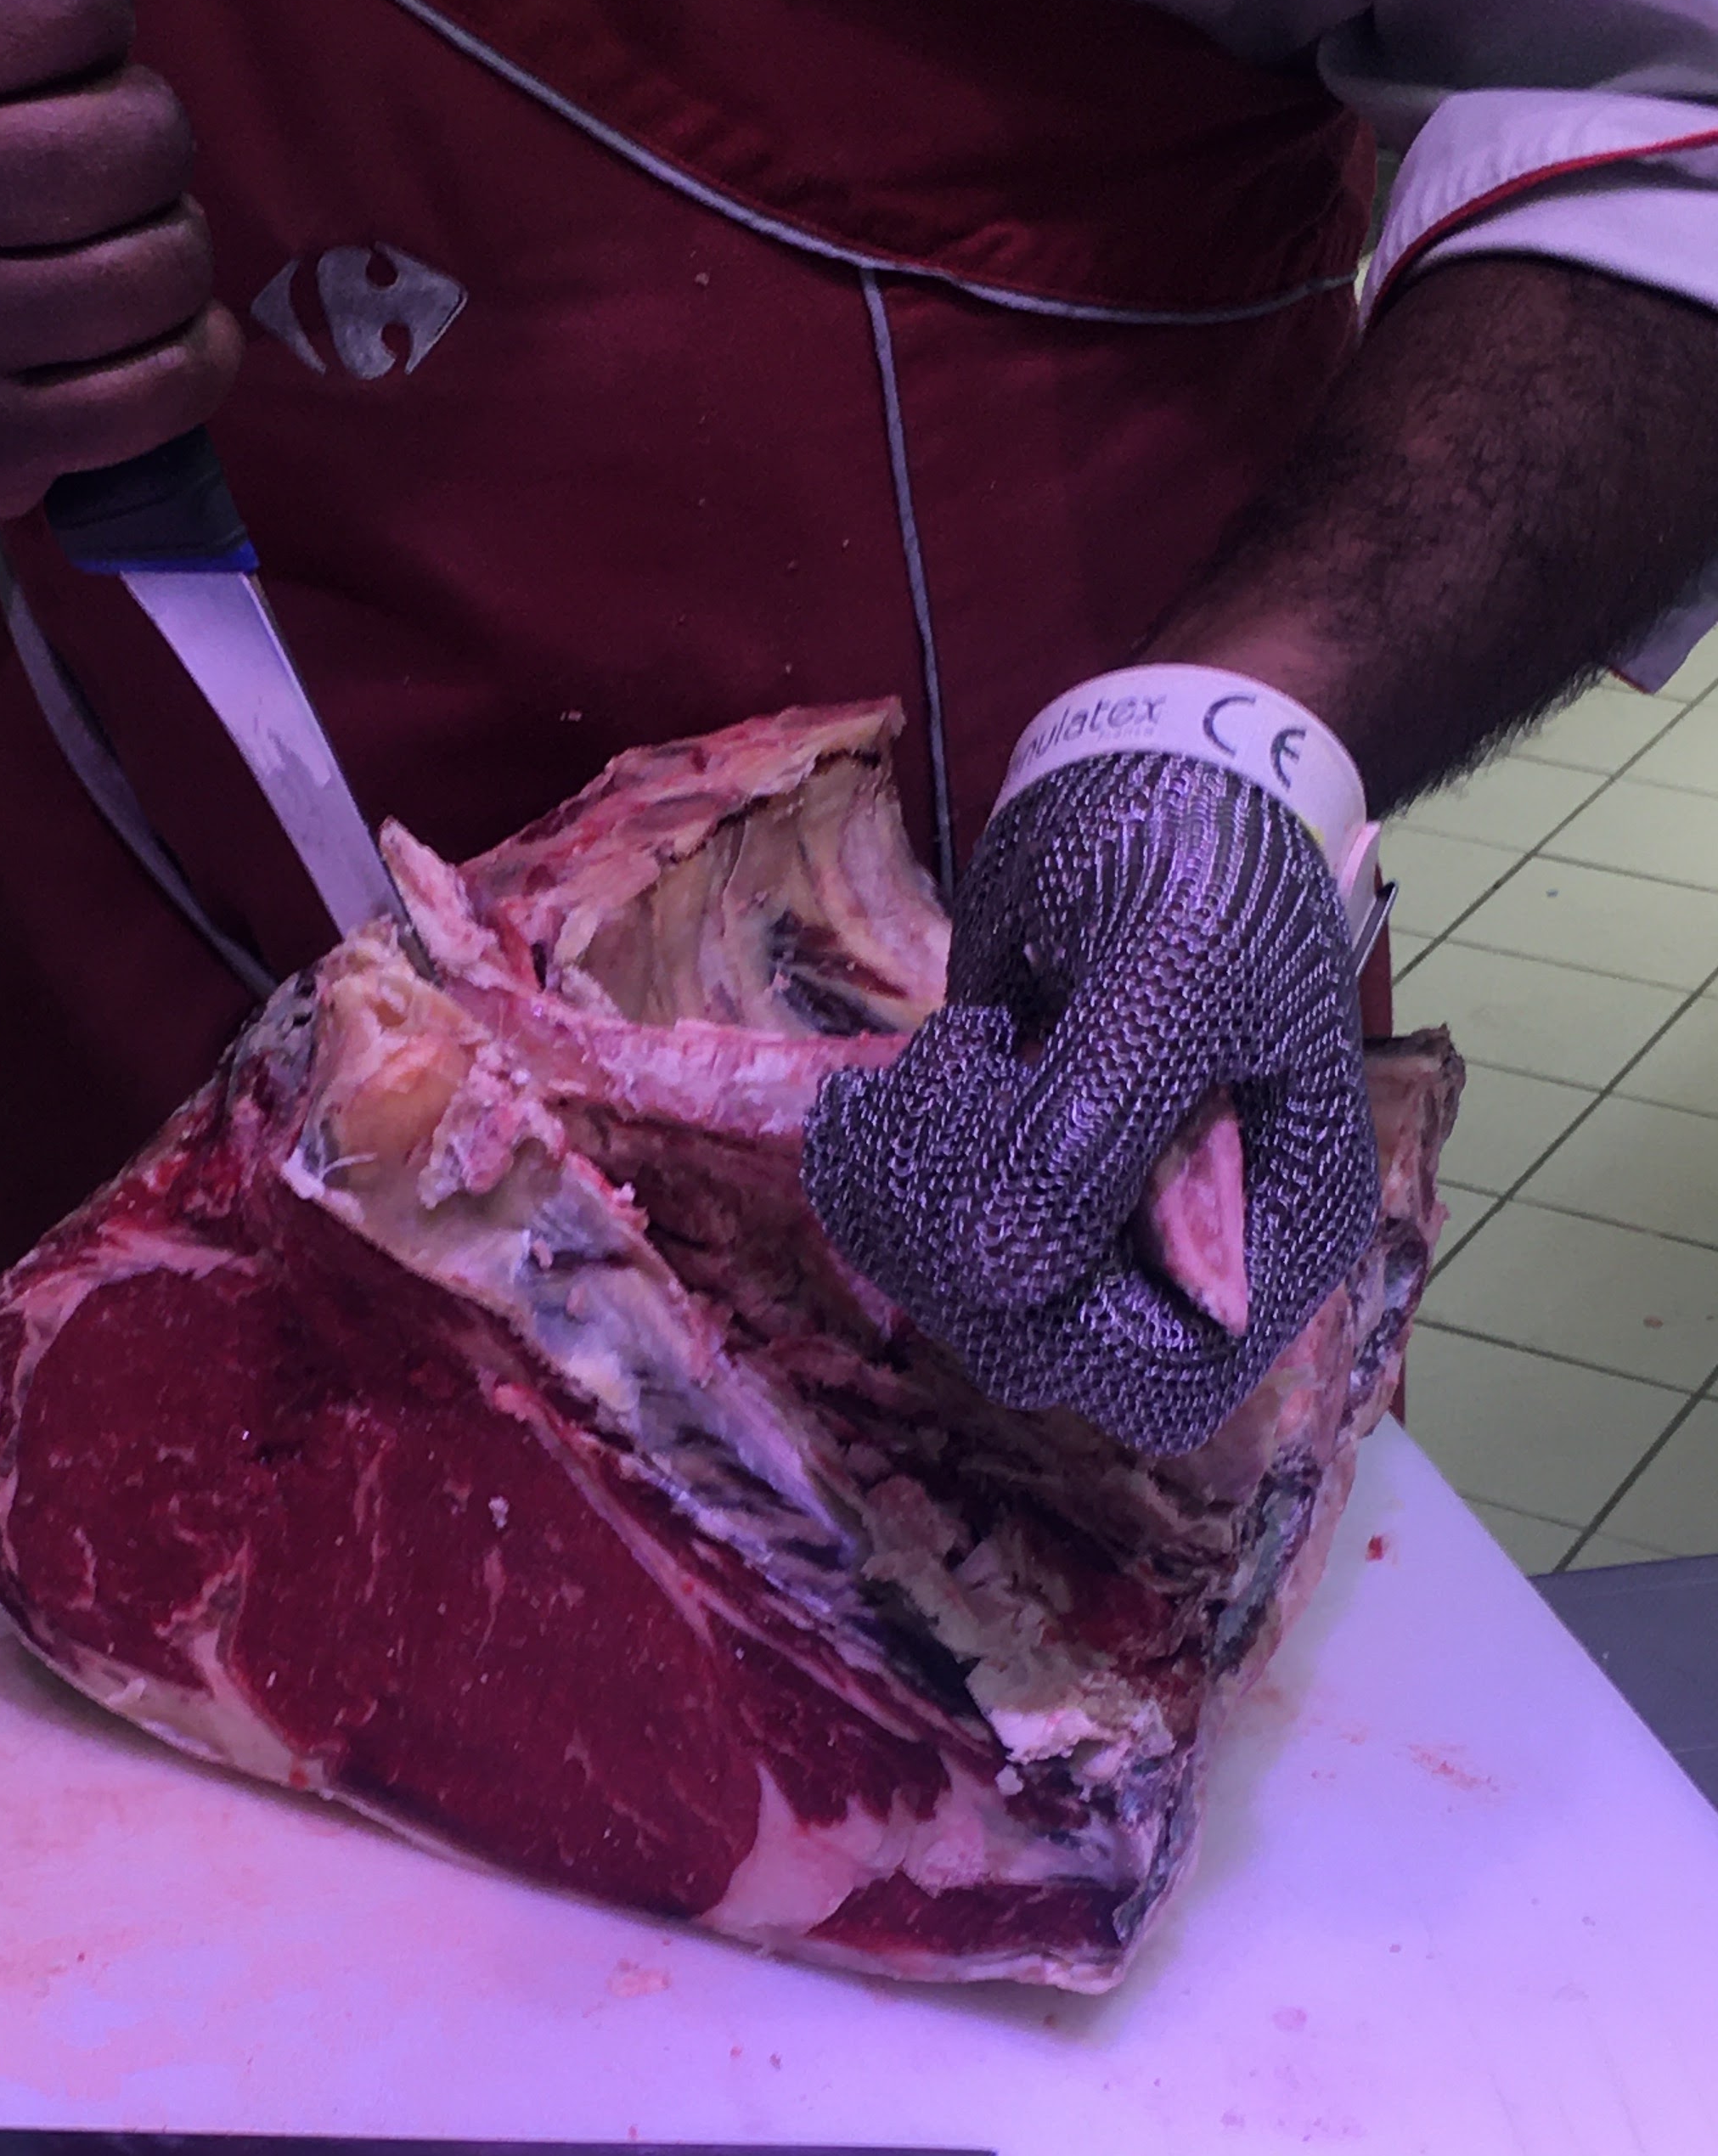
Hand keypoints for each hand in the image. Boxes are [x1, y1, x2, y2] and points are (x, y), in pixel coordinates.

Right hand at [0, 0, 239, 531]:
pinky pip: (161, 392)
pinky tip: (149, 336)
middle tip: (96, 168)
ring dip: (170, 251)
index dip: (96, 18)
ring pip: (163, 266)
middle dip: (144, 142)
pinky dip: (186, 357)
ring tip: (118, 249)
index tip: (57, 57)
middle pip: (138, 137)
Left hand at [801, 747, 1379, 1451]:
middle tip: (967, 1067)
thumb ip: (1099, 1124)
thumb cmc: (1203, 858)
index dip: (1068, 1323)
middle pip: (1041, 1353)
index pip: (1162, 1383)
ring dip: (913, 1187)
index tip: (1012, 1181)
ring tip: (955, 1050)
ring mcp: (1085, 1229)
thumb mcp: (1174, 972)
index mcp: (1277, 1235)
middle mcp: (1180, 1264)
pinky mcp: (1003, 1187)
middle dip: (966, 1227)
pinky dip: (879, 1170)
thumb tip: (1005, 1276)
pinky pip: (911, 1243)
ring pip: (959, 1301)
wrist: (1149, 772)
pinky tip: (903, 1081)